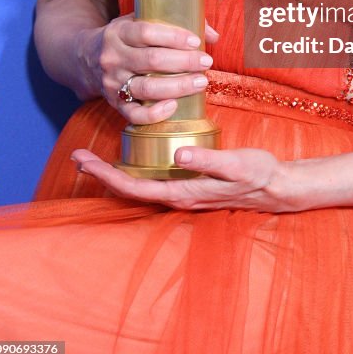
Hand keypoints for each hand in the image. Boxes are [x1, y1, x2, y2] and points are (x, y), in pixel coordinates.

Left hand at [71, 145, 287, 212]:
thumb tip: (179, 156)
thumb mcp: (236, 165)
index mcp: (183, 193)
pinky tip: (130, 160)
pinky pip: (152, 182)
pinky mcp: (187, 186)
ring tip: (93, 159)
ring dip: (115, 174)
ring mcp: (182, 193)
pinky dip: (134, 172)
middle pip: (130, 190)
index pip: (135, 188)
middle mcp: (177, 197)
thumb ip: (207, 161)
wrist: (275, 187)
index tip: (85, 160)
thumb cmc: (257, 174)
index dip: (107, 175)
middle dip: (102, 174)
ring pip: (139, 187)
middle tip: (77, 156)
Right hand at [83, 16, 219, 124]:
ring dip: (177, 86)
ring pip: (146, 88)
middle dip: (183, 62)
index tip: (196, 41)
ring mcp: (112, 82)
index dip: (173, 36)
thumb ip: (175, 22)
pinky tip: (174, 107)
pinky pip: (133, 114)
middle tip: (206, 62)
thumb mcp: (140, 20)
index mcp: (119, 32)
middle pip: (151, 60)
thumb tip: (213, 35)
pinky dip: (154, 114)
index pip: (147, 32)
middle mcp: (113, 57)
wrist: (85, 58)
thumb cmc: (126, 37)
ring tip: (201, 82)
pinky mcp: (113, 103)